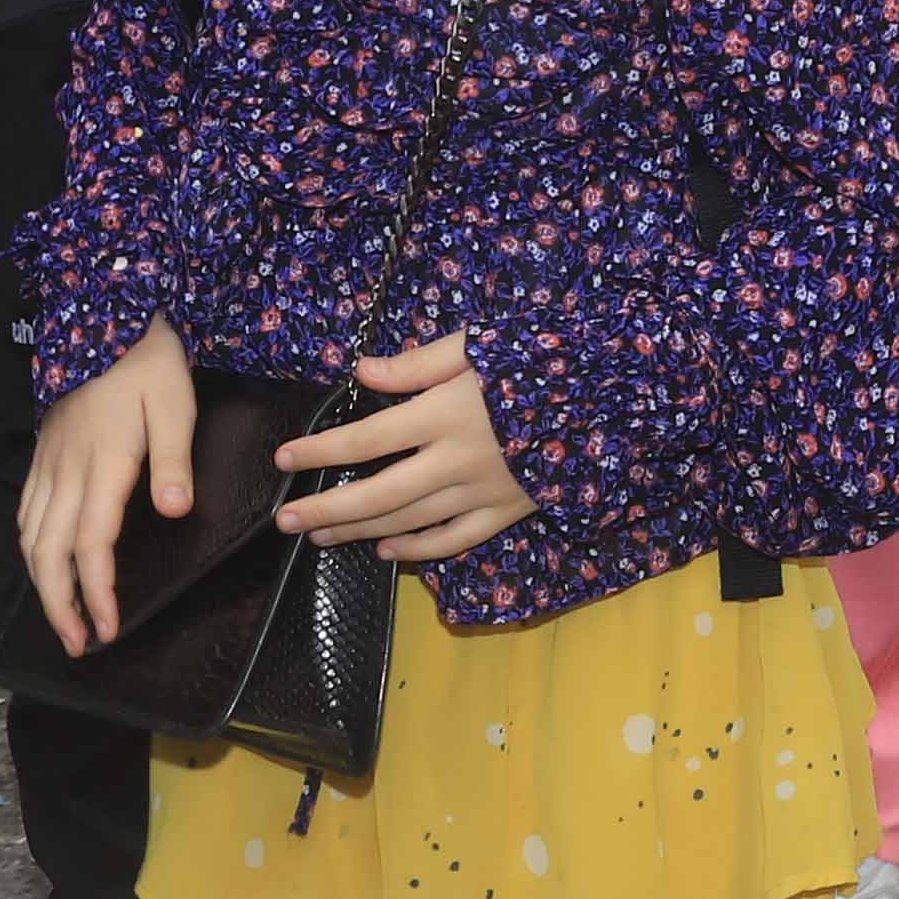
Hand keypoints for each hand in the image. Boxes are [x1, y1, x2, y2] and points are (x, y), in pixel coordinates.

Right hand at [18, 318, 194, 656]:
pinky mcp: (42, 454)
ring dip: (41, 583)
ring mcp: (48, 464)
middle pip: (49, 554)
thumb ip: (174, 461)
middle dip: (59, 606)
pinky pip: (26, 512)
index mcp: (102, 466)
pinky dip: (30, 549)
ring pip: (30, 537)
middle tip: (77, 645)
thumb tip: (175, 513)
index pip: (91, 546)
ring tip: (61, 618)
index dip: (96, 594)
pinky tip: (40, 563)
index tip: (107, 630)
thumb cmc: (148, 363)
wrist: (104, 318)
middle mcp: (66, 472)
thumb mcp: (176, 406)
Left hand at [271, 331, 537, 565]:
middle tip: (285, 519)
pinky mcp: (507, 511)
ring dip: (358, 531)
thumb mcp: (479, 346)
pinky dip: (418, 551)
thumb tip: (360, 372)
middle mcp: (456, 459)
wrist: (613, 397)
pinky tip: (388, 552)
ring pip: (408, 522)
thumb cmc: (541, 362)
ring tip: (319, 534)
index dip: (319, 450)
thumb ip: (418, 363)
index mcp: (445, 413)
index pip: (365, 439)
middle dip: (325, 508)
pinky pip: (454, 540)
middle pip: (376, 494)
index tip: (284, 457)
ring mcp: (481, 492)